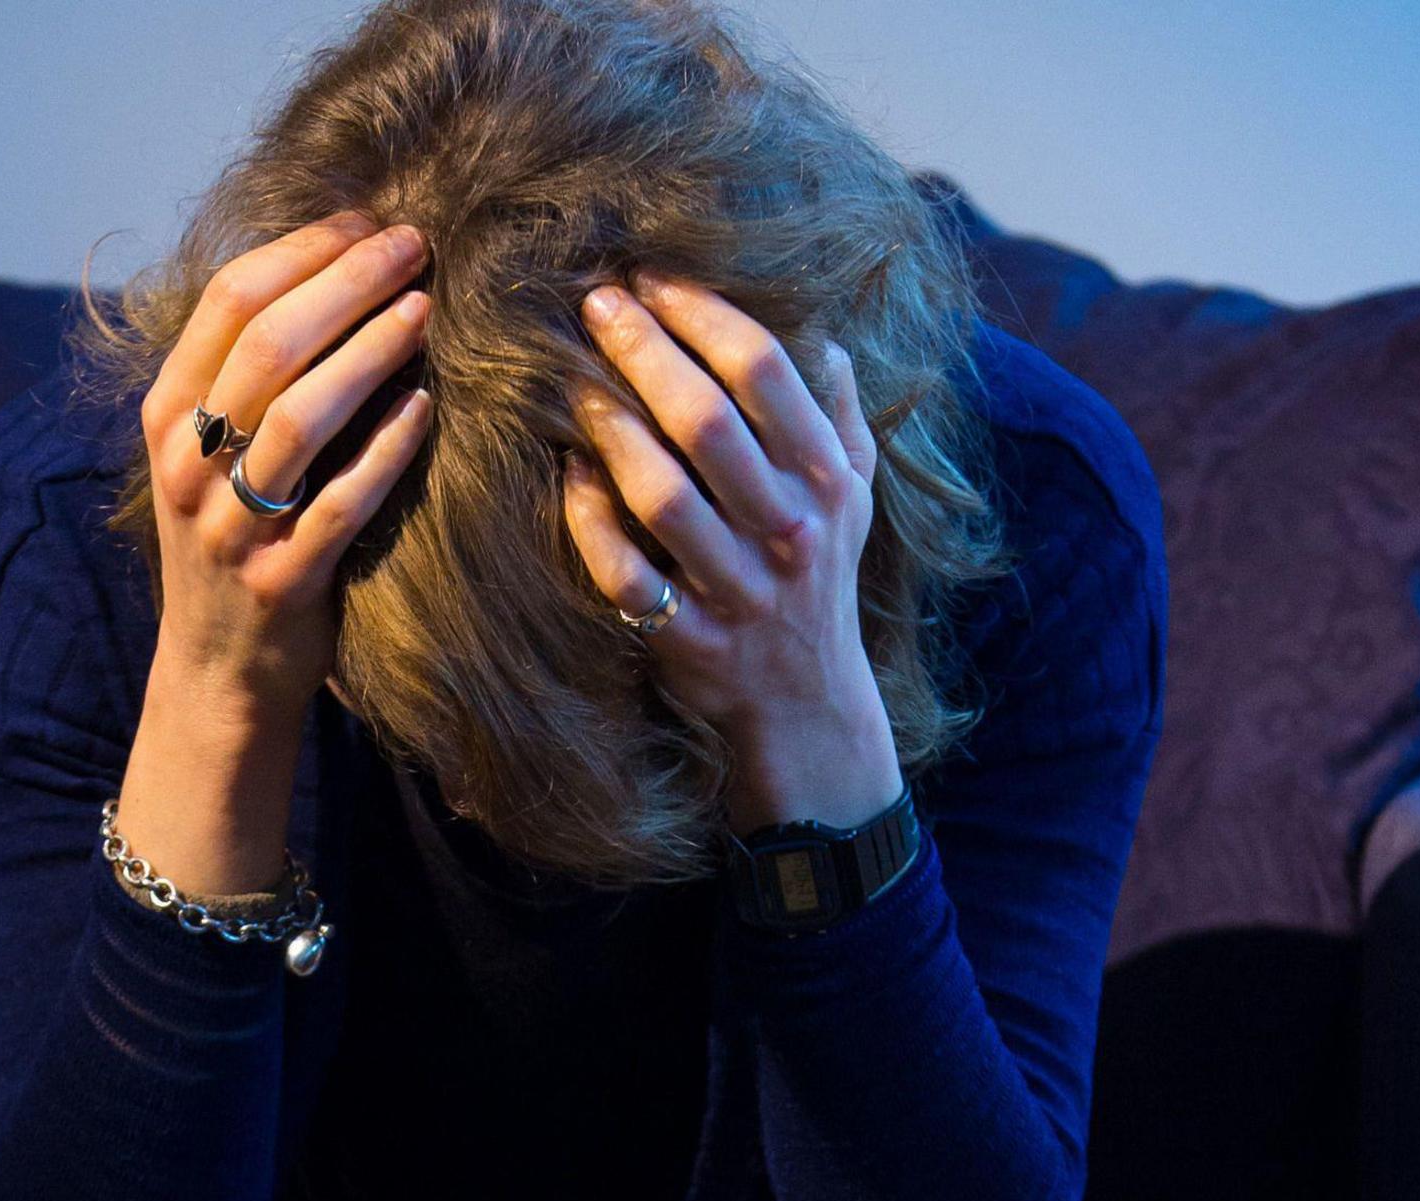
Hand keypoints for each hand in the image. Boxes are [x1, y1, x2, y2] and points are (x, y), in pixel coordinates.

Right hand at [137, 208, 435, 726]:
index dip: (304, 250)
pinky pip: (340, 503)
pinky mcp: (282, 580)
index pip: (228, 301)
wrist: (217, 673)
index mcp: (168, 415)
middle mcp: (188, 463)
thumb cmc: (233, 540)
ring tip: (424, 309)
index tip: (368, 220)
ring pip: (299, 417)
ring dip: (369, 353)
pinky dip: (386, 450)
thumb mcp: (210, 454)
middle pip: (267, 344)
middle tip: (413, 247)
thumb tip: (332, 272)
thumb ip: (247, 377)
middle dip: (347, 282)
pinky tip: (426, 409)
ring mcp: (232, 525)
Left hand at [565, 272, 904, 832]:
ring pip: (664, 497)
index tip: (652, 277)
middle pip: (709, 422)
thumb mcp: (853, 496)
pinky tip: (566, 474)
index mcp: (828, 480)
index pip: (766, 373)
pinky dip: (591, 522)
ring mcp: (739, 589)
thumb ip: (838, 415)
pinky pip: (628, 576)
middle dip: (644, 352)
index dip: (703, 314)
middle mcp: (789, 531)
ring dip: (611, 430)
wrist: (809, 703)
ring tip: (571, 381)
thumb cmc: (821, 576)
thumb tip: (822, 332)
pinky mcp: (690, 640)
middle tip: (594, 304)